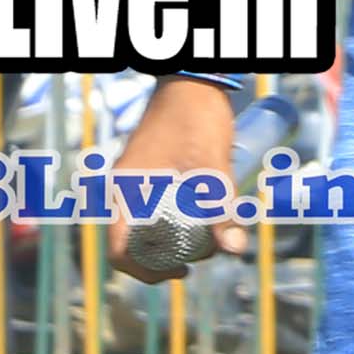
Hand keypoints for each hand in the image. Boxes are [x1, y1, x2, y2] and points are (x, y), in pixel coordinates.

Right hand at [106, 79, 247, 281]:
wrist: (192, 82)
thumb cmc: (197, 119)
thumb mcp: (213, 168)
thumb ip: (221, 210)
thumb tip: (234, 250)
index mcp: (125, 192)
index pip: (119, 250)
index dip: (145, 272)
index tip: (180, 271)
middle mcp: (122, 191)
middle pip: (133, 244)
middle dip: (165, 258)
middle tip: (202, 254)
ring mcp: (134, 183)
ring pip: (145, 228)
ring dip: (172, 240)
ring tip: (208, 237)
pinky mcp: (147, 176)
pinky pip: (151, 211)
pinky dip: (172, 222)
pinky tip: (202, 219)